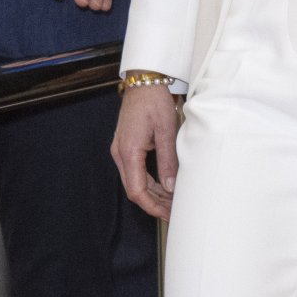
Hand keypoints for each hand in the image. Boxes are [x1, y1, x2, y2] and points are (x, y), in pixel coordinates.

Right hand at [112, 85, 180, 219]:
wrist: (144, 81)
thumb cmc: (154, 101)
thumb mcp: (166, 130)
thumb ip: (168, 160)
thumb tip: (171, 188)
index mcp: (128, 151)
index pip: (137, 191)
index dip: (153, 207)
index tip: (168, 215)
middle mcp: (120, 153)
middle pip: (135, 190)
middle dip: (155, 204)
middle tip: (175, 212)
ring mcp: (122, 150)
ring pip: (136, 182)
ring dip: (154, 194)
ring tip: (173, 203)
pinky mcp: (127, 147)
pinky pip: (137, 171)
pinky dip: (151, 182)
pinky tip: (165, 188)